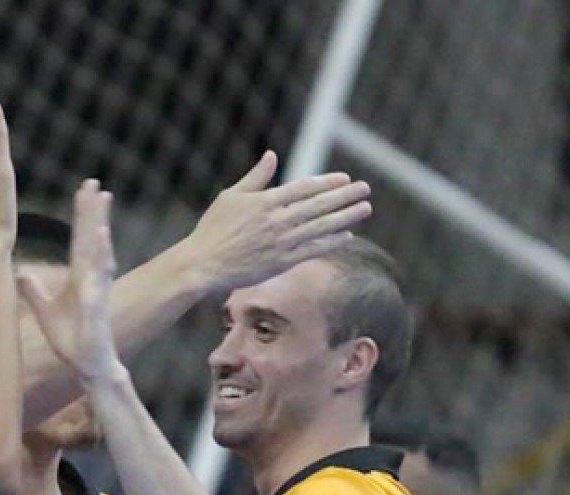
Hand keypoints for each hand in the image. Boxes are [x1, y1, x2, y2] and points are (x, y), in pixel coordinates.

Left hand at [17, 179, 120, 380]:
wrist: (87, 365)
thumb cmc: (71, 340)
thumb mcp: (45, 312)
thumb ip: (34, 292)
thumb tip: (19, 274)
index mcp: (79, 277)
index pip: (80, 239)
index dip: (82, 214)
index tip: (84, 190)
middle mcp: (91, 278)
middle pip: (91, 238)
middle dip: (93, 210)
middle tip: (93, 183)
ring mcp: (96, 290)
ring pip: (99, 252)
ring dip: (100, 227)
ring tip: (101, 202)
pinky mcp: (97, 305)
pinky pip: (99, 279)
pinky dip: (102, 259)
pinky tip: (102, 240)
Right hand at [177, 153, 372, 292]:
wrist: (203, 265)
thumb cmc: (213, 229)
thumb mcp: (231, 196)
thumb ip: (256, 177)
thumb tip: (272, 155)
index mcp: (265, 201)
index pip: (304, 188)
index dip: (327, 182)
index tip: (345, 179)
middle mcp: (277, 221)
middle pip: (319, 206)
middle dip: (345, 197)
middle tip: (365, 189)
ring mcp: (281, 243)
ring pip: (321, 227)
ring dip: (346, 217)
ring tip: (365, 209)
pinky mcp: (281, 262)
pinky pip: (313, 250)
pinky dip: (331, 242)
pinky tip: (347, 236)